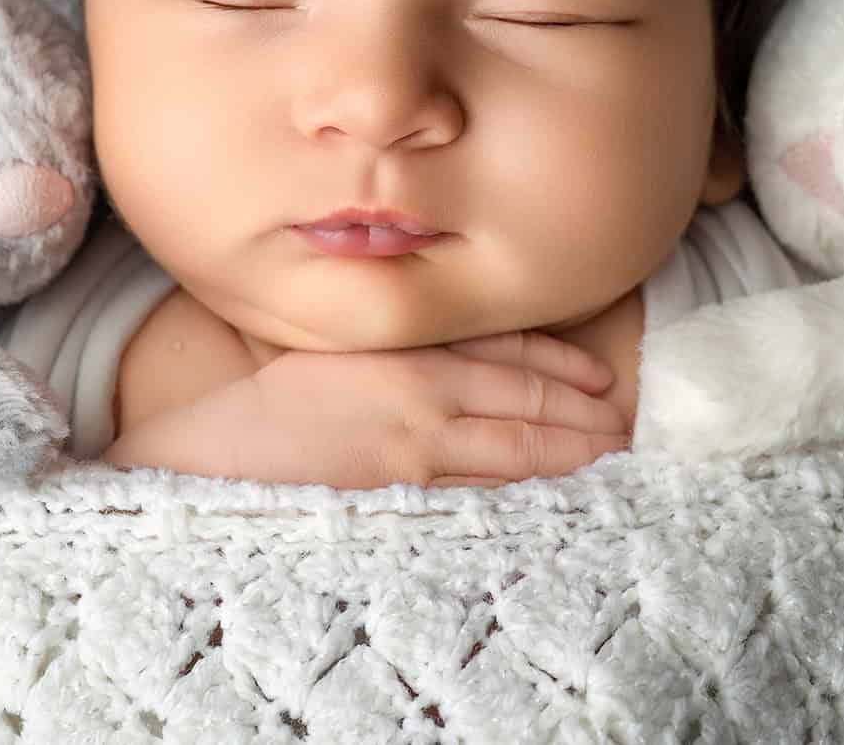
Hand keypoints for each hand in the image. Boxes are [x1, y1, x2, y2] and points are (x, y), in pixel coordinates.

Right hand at [101, 331, 629, 488]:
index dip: (563, 364)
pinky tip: (555, 489)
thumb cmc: (268, 402)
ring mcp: (418, 452)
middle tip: (630, 422)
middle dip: (584, 412)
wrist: (214, 452)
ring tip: (612, 454)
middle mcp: (422, 397)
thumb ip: (402, 350)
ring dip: (571, 452)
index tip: (603, 375)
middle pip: (526, 402)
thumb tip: (461, 355)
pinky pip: (483, 491)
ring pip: (515, 451)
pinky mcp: (405, 494)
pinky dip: (526, 487)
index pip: (507, 353)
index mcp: (407, 353)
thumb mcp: (340, 353)